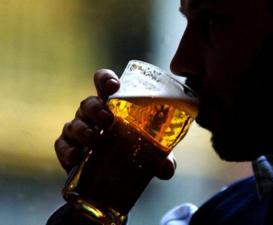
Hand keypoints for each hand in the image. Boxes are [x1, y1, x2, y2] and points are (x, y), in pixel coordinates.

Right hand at [54, 69, 175, 179]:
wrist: (113, 178)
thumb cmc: (132, 152)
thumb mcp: (151, 154)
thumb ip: (162, 158)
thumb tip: (167, 167)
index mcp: (113, 106)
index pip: (104, 83)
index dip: (106, 79)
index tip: (114, 85)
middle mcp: (93, 114)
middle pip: (88, 103)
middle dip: (95, 108)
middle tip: (107, 118)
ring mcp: (78, 130)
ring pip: (74, 123)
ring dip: (83, 130)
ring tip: (95, 140)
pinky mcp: (67, 149)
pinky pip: (62, 145)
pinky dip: (67, 151)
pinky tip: (76, 157)